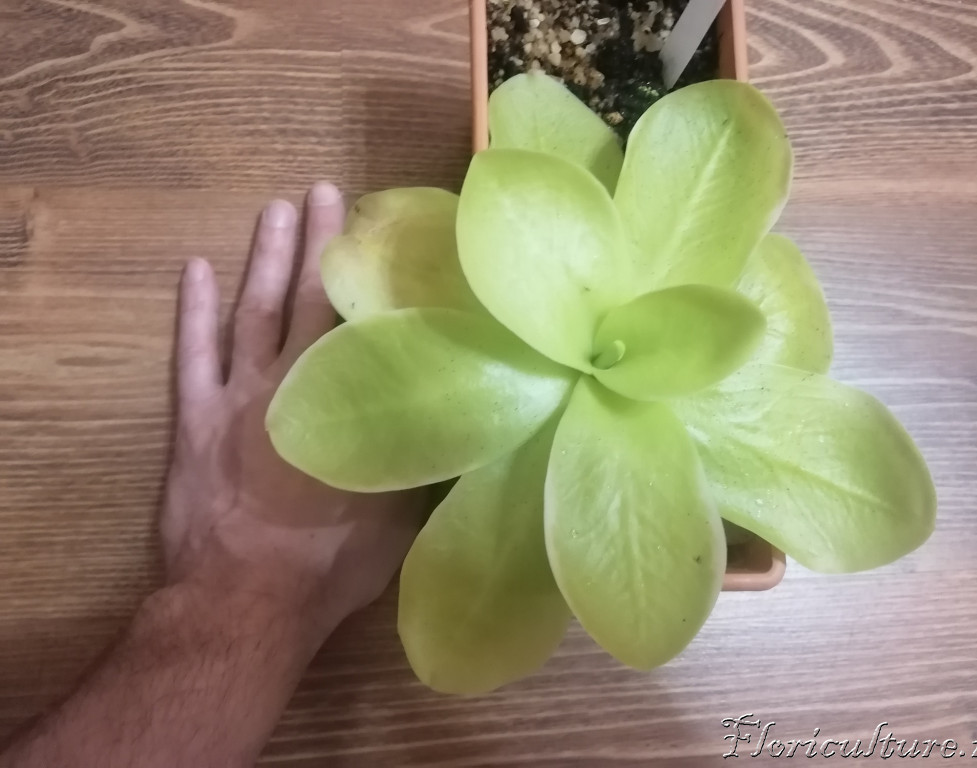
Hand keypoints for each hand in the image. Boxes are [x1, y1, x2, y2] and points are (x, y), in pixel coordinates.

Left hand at [162, 182, 424, 646]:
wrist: (248, 600)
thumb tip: (474, 421)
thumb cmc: (332, 561)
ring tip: (277, 208)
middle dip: (320, 245)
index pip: (364, 324)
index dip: (377, 280)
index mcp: (346, 401)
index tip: (390, 239)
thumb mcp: (402, 513)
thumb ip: (429, 458)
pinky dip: (194, 310)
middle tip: (329, 193)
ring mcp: (237, 397)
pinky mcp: (194, 420)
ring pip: (253, 311)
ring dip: (265, 258)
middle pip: (308, 299)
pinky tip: (196, 269)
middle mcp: (292, 382)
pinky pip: (193, 353)